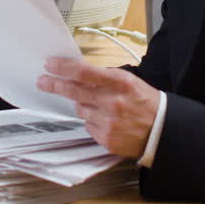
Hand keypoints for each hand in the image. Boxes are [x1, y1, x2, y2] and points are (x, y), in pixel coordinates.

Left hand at [37, 58, 159, 158]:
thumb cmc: (146, 103)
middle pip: (74, 91)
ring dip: (84, 105)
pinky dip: (93, 121)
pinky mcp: (105, 138)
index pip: (83, 72)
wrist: (162, 131)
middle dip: (55, 84)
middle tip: (43, 81)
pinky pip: (88, 126)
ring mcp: (107, 122)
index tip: (50, 64)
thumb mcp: (130, 82)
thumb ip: (105, 78)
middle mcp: (112, 102)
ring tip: (101, 106)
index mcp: (120, 83)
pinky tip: (108, 120)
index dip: (63, 68)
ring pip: (80, 109)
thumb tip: (79, 74)